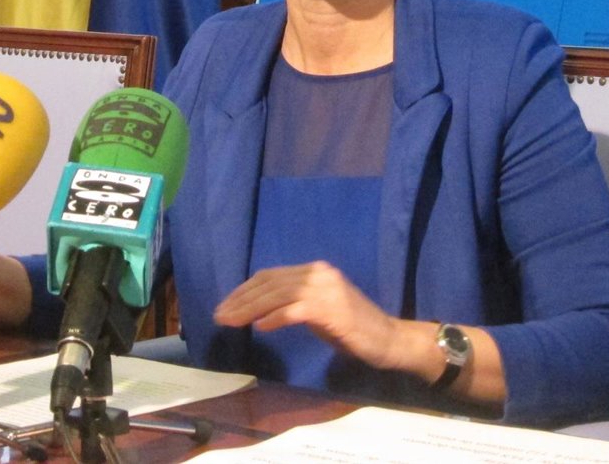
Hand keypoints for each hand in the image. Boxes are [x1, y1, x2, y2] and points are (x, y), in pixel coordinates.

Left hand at [213, 261, 400, 370]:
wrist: (389, 339)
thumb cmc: (354, 329)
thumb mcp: (319, 310)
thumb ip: (294, 303)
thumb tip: (260, 310)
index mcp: (314, 271)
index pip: (270, 275)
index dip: (244, 290)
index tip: (225, 305)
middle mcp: (318, 273)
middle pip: (270, 283)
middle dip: (240, 299)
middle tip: (219, 316)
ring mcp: (326, 289)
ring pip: (278, 294)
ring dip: (250, 308)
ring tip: (230, 322)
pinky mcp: (332, 309)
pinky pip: (296, 310)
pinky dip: (275, 317)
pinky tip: (260, 327)